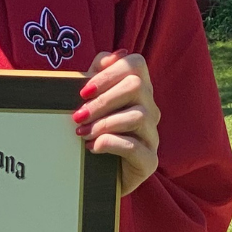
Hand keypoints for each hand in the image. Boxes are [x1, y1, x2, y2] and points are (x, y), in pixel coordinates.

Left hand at [74, 49, 160, 195]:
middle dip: (103, 100)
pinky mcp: (149, 160)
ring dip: (105, 123)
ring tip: (82, 133)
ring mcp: (152, 135)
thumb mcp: (89, 101)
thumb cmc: (91, 132)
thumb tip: (111, 56)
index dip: (110, 72)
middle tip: (78, 116)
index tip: (84, 91)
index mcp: (138, 90)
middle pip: (137, 87)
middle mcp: (150, 109)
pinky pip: (136, 146)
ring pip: (139, 115)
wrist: (94, 175)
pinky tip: (93, 147)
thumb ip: (97, 75)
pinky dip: (111, 143)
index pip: (137, 63)